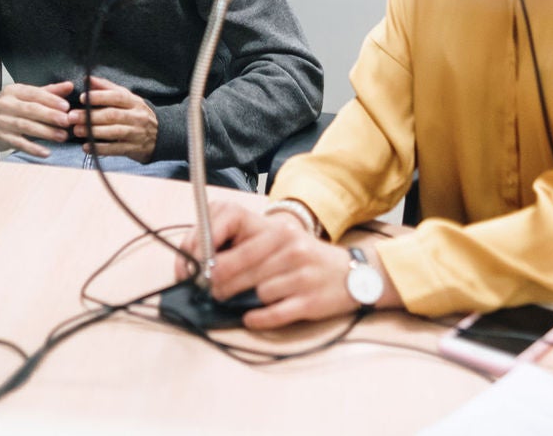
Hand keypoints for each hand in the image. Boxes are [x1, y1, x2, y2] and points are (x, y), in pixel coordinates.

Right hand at [0, 80, 74, 155]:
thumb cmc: (10, 107)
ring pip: (26, 126)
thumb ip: (49, 92)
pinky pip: (19, 143)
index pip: (34, 93)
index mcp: (14, 91)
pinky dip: (33, 148)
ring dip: (45, 132)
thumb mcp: (26, 95)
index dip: (50, 100)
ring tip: (61, 136)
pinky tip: (45, 152)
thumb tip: (69, 86)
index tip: (65, 106)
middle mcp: (6, 105)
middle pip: (30, 110)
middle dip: (50, 116)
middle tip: (66, 121)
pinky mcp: (2, 137)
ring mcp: (3, 122)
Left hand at [70, 76, 158, 162]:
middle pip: (112, 115)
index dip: (99, 97)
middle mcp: (136, 116)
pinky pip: (115, 149)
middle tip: (72, 117)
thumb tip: (87, 79)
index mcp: (134, 102)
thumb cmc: (136, 113)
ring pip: (114, 132)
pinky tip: (86, 147)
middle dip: (90, 116)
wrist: (161, 135)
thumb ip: (106, 88)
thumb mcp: (127, 98)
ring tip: (77, 130)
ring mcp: (136, 133)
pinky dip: (100, 148)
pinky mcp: (133, 149)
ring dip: (93, 131)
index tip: (82, 98)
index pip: (116, 97)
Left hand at [183, 201, 398, 329]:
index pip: (236, 249)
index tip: (197, 272)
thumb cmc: (308, 257)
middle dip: (220, 286)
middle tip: (210, 292)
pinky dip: (258, 319)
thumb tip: (210, 265)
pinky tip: (250, 317)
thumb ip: (252, 249)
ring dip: (241, 301)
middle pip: (241, 273)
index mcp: (279, 233)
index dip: (211, 263)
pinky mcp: (309, 302)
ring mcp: (301, 277)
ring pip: (257, 294)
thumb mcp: (283, 242)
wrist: (355, 274)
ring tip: (233, 302)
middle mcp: (290, 251)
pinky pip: (274, 314)